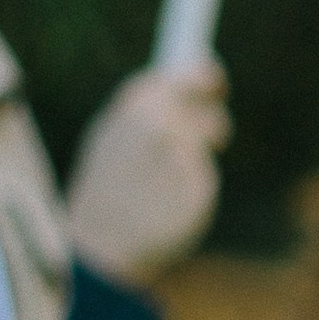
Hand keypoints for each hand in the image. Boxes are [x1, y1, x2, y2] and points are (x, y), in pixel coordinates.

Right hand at [64, 64, 227, 280]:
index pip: (185, 75)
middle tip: (217, 131)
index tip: (213, 77)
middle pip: (207, 109)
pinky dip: (193, 185)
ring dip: (198, 154)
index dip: (203, 74)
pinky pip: (204, 175)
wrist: (101, 245)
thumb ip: (146, 108)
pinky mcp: (199, 186)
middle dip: (212, 118)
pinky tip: (169, 201)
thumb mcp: (111, 138)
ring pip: (205, 144)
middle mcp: (161, 125)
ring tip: (167, 179)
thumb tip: (183, 82)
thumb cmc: (105, 188)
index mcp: (134, 108)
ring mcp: (182, 155)